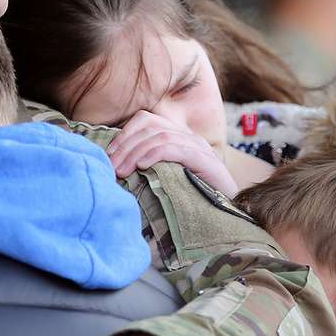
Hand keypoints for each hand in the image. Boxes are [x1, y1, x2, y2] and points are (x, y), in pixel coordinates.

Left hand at [105, 111, 238, 197]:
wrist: (226, 215)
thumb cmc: (190, 199)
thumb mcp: (163, 178)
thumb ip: (145, 165)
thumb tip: (115, 165)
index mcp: (176, 137)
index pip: (146, 120)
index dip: (124, 134)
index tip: (109, 155)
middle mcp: (188, 137)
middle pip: (150, 126)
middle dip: (125, 146)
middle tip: (111, 166)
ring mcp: (199, 148)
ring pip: (161, 136)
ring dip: (135, 152)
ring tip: (122, 170)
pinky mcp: (207, 161)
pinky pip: (177, 149)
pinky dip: (155, 154)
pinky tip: (142, 167)